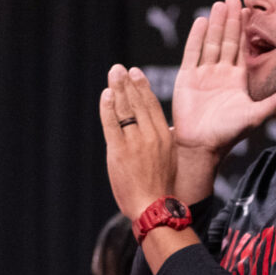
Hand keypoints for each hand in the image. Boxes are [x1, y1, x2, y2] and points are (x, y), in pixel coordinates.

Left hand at [100, 65, 175, 219]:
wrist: (153, 206)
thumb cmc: (161, 187)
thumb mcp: (169, 160)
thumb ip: (164, 142)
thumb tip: (165, 130)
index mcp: (166, 138)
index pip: (153, 106)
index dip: (143, 88)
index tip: (136, 73)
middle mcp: (152, 136)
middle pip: (138, 103)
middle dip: (128, 83)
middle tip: (120, 68)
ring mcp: (135, 143)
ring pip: (125, 110)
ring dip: (117, 89)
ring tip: (113, 74)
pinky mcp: (119, 151)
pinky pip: (112, 124)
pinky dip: (108, 108)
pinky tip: (105, 95)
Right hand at [172, 0, 275, 155]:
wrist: (201, 146)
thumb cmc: (229, 133)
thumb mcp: (256, 115)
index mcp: (238, 81)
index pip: (243, 50)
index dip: (246, 31)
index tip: (251, 12)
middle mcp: (222, 74)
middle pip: (226, 41)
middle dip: (231, 21)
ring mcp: (203, 74)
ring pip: (210, 43)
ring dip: (215, 24)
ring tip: (220, 4)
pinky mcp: (187, 78)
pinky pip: (192, 53)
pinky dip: (196, 37)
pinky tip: (201, 21)